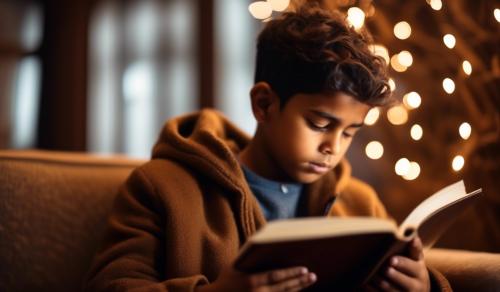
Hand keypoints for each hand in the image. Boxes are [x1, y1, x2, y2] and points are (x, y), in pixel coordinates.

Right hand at [196, 265, 316, 291]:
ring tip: (310, 281)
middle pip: (284, 287)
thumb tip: (263, 241)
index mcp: (252, 281)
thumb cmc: (226, 279)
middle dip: (299, 281)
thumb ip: (249, 256)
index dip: (291, 273)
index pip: (276, 277)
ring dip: (298, 288)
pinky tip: (298, 289)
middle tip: (312, 275)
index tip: (304, 269)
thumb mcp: (235, 265)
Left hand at [366, 236, 429, 291]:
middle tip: (382, 268)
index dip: (402, 263)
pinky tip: (366, 284)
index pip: (412, 266)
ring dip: (382, 283)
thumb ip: (414, 248)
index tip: (391, 260)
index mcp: (419, 271)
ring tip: (373, 276)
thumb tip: (413, 237)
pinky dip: (374, 291)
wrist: (417, 290)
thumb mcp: (416, 258)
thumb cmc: (412, 268)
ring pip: (393, 291)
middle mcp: (416, 286)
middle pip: (404, 281)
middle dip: (392, 274)